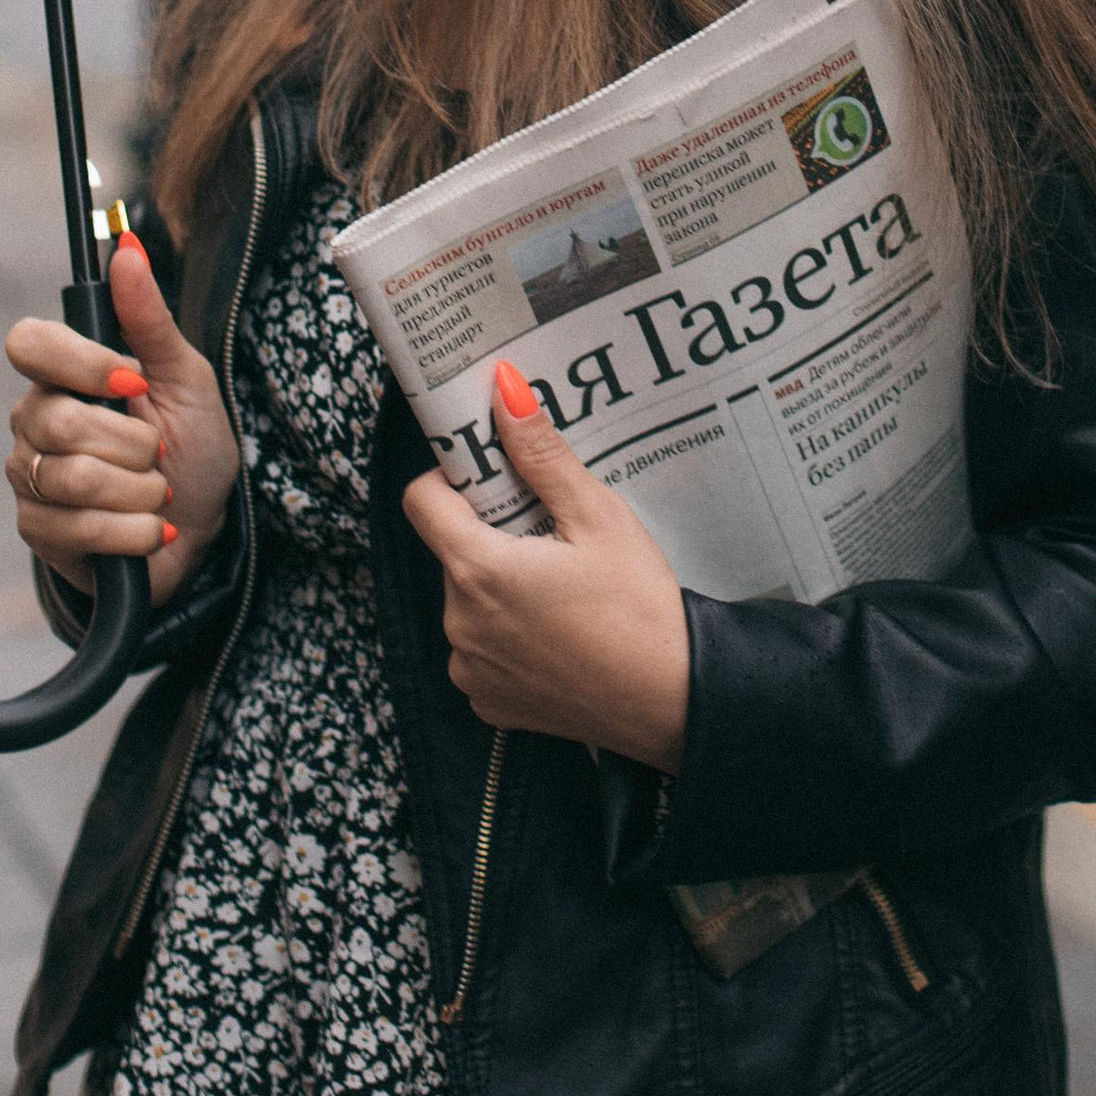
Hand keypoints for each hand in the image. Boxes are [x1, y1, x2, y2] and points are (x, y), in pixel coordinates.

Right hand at [5, 234, 241, 609]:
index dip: (81, 363)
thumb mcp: (186, 376)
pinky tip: (149, 528)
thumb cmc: (191, 442)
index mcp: (64, 372)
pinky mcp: (38, 531)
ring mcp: (29, 476)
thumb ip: (150, 318)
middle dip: (135, 444)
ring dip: (141, 490)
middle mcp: (34, 419)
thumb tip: (128, 250)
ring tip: (156, 491)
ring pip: (74, 479)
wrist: (200, 522)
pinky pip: (81, 529)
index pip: (28, 343)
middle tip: (158, 452)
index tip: (134, 382)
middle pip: (61, 422)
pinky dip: (135, 531)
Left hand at [401, 364, 690, 769]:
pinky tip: (559, 635)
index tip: (494, 479)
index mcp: (478, 570)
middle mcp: (458, 624)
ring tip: (564, 590)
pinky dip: (509, 638)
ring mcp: (470, 669)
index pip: (421, 501)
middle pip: (453, 552)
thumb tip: (504, 392)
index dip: (453, 480)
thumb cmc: (639, 606)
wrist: (673, 701)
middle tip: (553, 537)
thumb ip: (542, 455)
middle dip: (492, 536)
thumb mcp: (598, 516)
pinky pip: (481, 652)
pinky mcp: (488, 703)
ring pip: (468, 602)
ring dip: (499, 588)